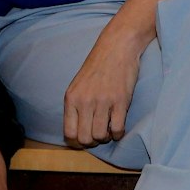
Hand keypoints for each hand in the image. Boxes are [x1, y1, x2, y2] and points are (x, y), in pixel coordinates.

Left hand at [62, 27, 146, 146]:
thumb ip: (75, 106)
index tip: (85, 138)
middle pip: (85, 139)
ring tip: (109, 128)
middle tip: (99, 133)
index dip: (78, 142)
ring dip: (106, 137)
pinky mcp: (120, 101)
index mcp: (71, 98)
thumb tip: (77, 131)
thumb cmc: (98, 66)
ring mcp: (103, 102)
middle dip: (93, 142)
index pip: (69, 134)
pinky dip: (119, 133)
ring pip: (101, 136)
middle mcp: (85, 101)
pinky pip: (118, 129)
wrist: (117, 48)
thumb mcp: (78, 85)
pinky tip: (118, 126)